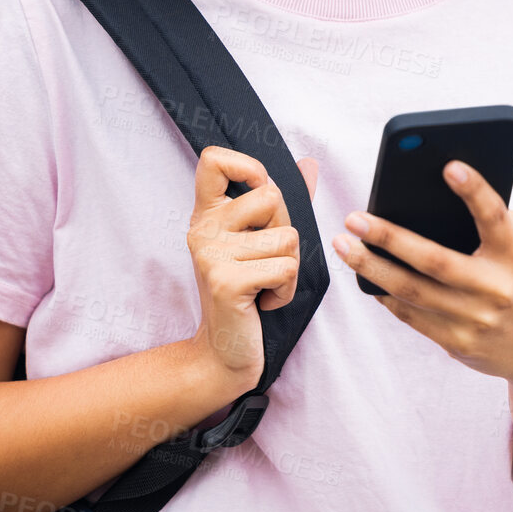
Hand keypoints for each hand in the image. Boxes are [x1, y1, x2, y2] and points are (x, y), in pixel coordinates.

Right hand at [183, 146, 318, 392]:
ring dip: (290, 268)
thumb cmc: (248, 295)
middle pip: (272, 196)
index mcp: (208, 214)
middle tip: (265, 261)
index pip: (213, 159)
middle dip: (285, 230)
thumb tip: (309, 163)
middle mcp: (203, 229)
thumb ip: (284, 202)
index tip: (257, 190)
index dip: (247, 165)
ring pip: (287, 238)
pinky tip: (265, 302)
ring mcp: (211, 254)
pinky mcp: (225, 282)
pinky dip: (287, 290)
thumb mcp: (261, 243)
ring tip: (265, 285)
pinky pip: (286, 268)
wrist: (225, 352)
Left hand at [332, 159, 512, 391]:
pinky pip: (411, 315)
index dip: (475, 191)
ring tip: (343, 244)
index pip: (495, 217)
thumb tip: (432, 192)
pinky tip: (364, 275)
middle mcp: (496, 288)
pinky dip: (384, 294)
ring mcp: (475, 320)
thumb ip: (489, 222)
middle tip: (353, 218)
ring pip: (412, 291)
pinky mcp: (458, 344)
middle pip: (434, 260)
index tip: (450, 165)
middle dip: (389, 237)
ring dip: (371, 266)